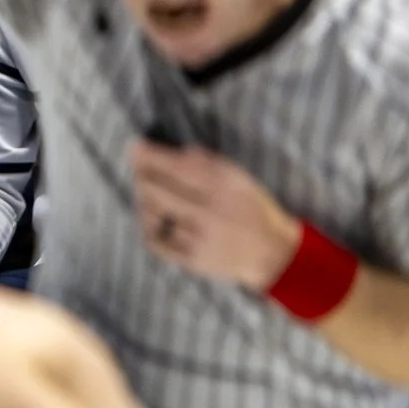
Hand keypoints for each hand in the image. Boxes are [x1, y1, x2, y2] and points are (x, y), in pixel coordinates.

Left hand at [130, 140, 303, 289]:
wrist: (273, 252)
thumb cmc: (252, 209)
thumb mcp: (240, 179)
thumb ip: (210, 163)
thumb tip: (177, 151)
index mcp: (225, 186)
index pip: (177, 166)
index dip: (151, 156)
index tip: (135, 147)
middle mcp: (211, 211)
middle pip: (158, 189)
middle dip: (142, 176)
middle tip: (138, 171)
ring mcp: (201, 237)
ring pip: (153, 214)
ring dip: (144, 201)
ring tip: (145, 194)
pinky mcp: (194, 260)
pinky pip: (156, 241)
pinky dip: (148, 228)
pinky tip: (151, 220)